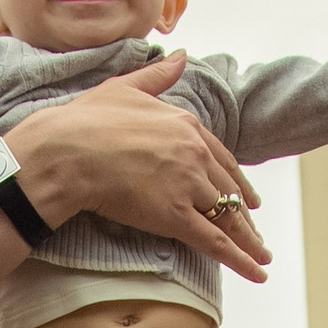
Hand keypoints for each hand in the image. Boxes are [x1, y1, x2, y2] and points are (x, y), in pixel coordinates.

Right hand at [7, 54, 271, 282]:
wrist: (66, 151)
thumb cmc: (85, 120)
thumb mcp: (125, 87)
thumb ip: (158, 76)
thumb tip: (182, 55)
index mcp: (186, 125)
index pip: (222, 159)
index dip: (236, 181)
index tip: (247, 197)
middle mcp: (194, 154)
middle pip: (227, 191)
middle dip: (243, 215)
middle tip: (254, 232)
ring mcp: (187, 185)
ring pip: (227, 218)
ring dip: (247, 242)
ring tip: (261, 258)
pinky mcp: (175, 216)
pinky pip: (216, 242)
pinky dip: (241, 260)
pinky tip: (257, 272)